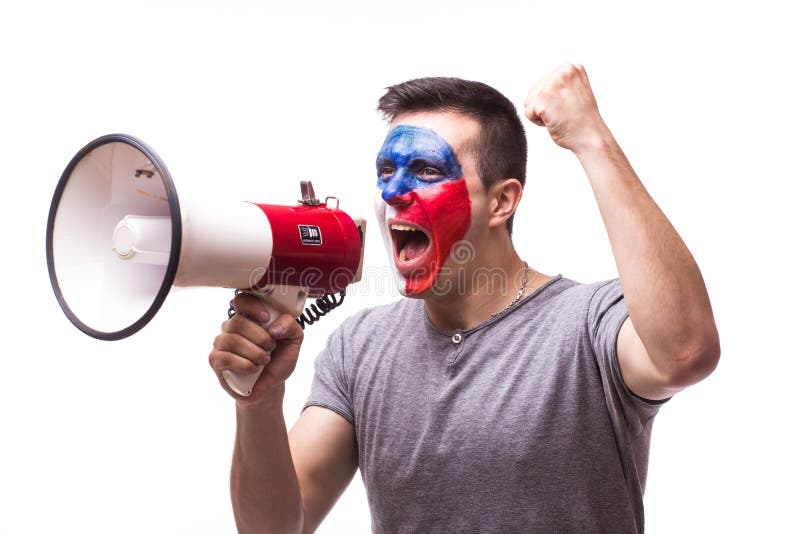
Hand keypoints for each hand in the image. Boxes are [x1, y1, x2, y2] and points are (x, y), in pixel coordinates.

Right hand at [209, 292, 303, 406]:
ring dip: (255, 353)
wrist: (272, 384)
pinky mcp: (215, 360)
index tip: (266, 318)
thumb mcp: (294, 340)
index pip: (242, 300)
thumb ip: (290, 326)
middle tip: (271, 348)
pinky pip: (225, 357)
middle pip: (238, 322)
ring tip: (264, 360)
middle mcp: (232, 326)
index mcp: (249, 317)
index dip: (252, 306)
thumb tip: (274, 327)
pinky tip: (253, 369)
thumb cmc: (279, 358)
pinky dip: (244, 364)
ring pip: (232, 341)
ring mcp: (221, 342)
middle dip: (260, 338)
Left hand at [524, 63, 609, 152]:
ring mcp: (551, 85)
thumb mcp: (575, 90)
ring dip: (540, 112)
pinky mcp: (542, 100)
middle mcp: (561, 72)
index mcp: (570, 68)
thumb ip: (560, 83)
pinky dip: (537, 121)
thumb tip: (541, 84)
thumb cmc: (583, 118)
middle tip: (563, 112)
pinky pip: (528, 112)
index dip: (552, 98)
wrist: (590, 136)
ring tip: (559, 116)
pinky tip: (553, 122)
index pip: (544, 82)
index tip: (567, 104)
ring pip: (529, 100)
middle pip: (534, 90)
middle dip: (544, 104)